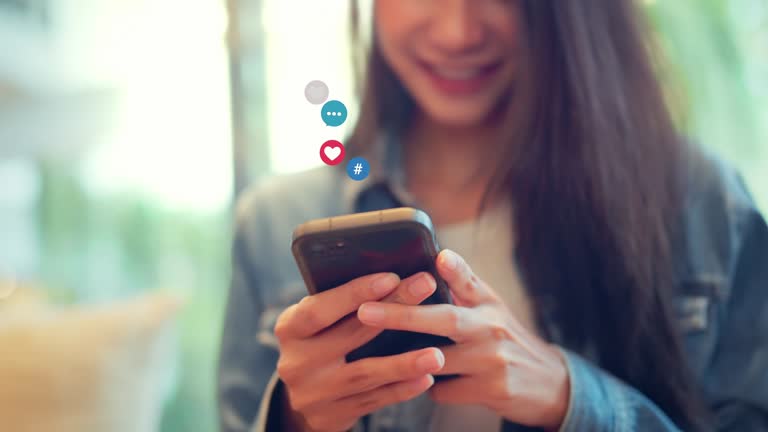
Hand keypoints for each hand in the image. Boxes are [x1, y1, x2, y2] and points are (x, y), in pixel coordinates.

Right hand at [274, 272, 445, 431]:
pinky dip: (402, 388)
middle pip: (351, 334)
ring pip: (366, 373)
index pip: (320, 309)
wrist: (303, 398)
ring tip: (436, 353)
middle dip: (394, 310)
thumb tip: (390, 278)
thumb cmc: (318, 343)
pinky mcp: (333, 416)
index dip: (355, 293)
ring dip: (404, 363)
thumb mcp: (316, 323)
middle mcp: (297, 362)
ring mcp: (315, 392)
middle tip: (426, 288)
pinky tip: (426, 377)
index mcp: (289, 329)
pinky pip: (374, 400)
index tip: (391, 277)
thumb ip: (340, 305)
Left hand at [356, 250, 570, 429]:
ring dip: (410, 359)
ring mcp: (493, 360)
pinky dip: (430, 386)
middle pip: (445, 320)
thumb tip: (433, 259)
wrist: (549, 384)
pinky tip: (432, 381)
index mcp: (488, 303)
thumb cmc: (505, 340)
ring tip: (391, 355)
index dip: (455, 268)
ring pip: (436, 359)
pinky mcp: (493, 389)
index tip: (441, 257)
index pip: (470, 280)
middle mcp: (492, 327)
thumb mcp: (491, 309)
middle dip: (402, 315)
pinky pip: (443, 390)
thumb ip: (463, 287)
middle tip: (366, 311)